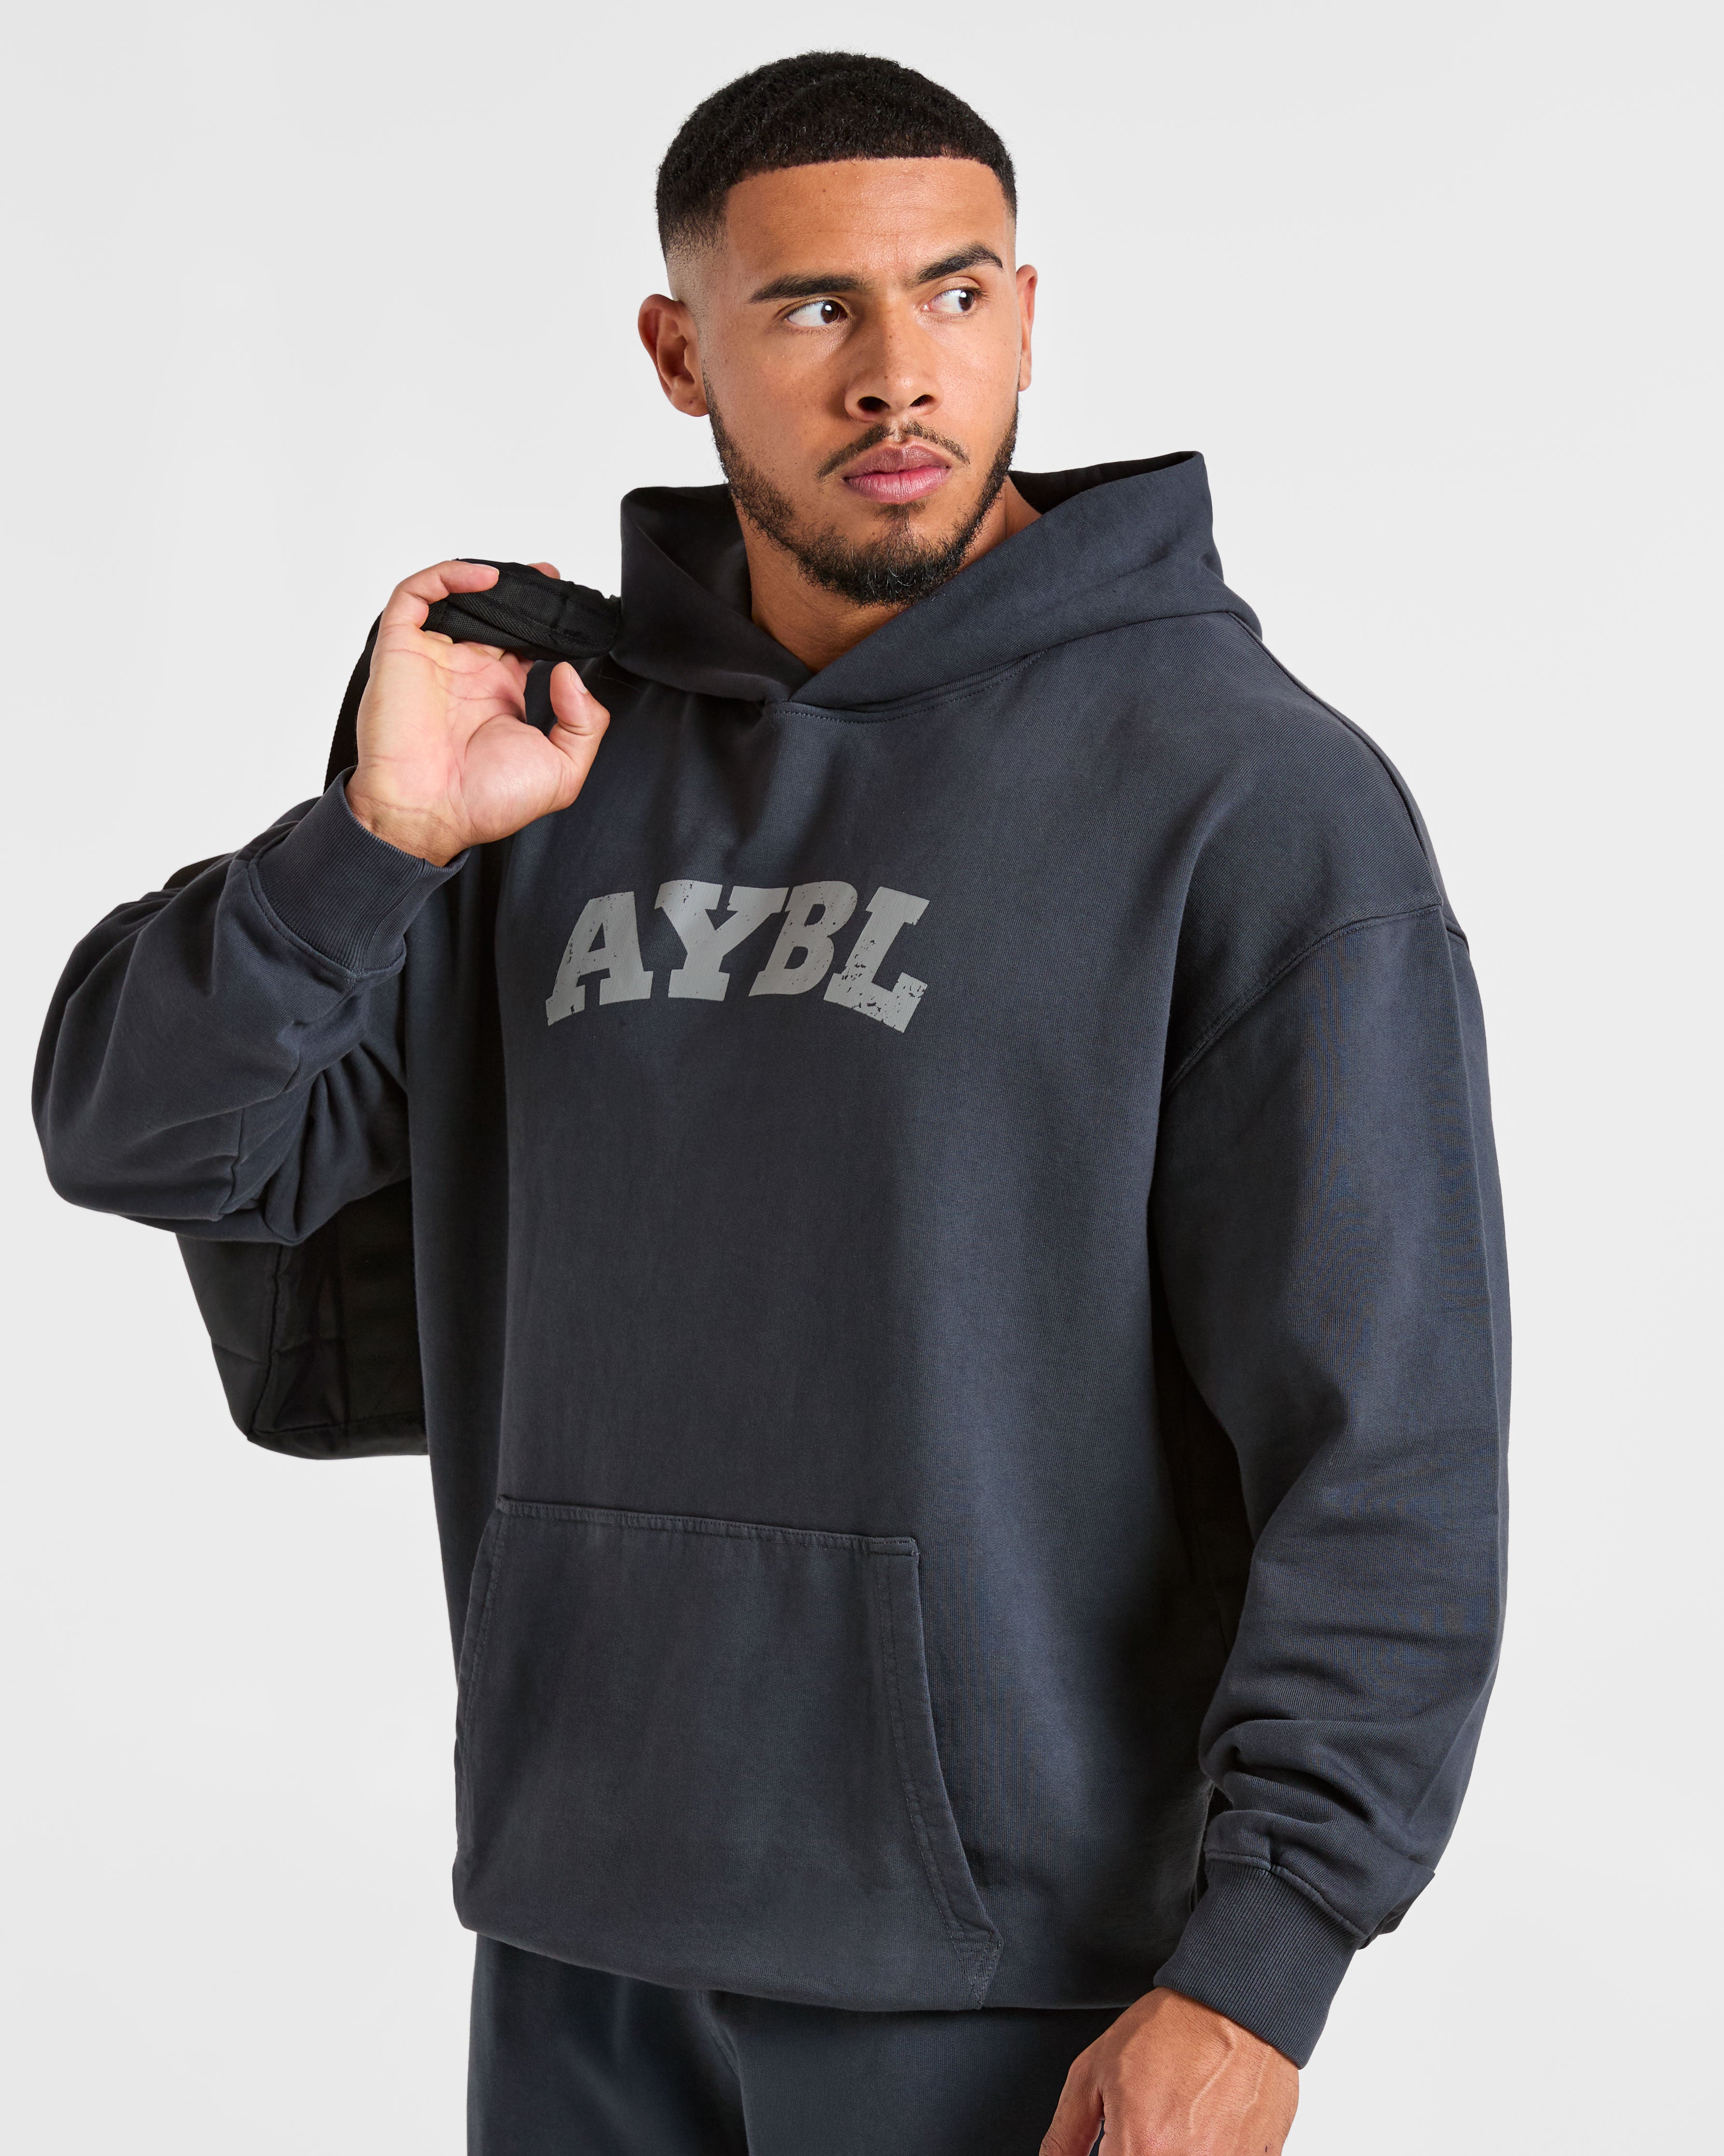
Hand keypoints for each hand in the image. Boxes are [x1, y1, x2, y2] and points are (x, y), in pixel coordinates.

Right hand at [344, 559, 609, 864]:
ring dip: (488, 578)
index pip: (523, 642)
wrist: (429, 815)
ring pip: (456, 596)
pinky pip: (414, 595)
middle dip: (522, 590)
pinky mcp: (401, 649)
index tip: (571, 605)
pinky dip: (446, 576)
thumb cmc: (485, 803)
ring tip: (522, 574)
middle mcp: (466, 672)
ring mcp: (433, 658)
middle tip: (552, 578)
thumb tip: (570, 673)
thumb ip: (583, 724)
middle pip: (494, 612)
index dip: (546, 621)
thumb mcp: (562, 772)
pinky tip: (485, 579)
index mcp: (499, 694)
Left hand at [1041, 1989, 1297, 2154]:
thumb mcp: (1093, 2071)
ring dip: (1168, 2149)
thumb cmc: (1171, 2030)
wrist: (1237, 2009)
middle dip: (1133, 2149)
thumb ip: (1066, 2134)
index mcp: (1140, 2149)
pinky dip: (1202, 2150)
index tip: (1110, 2145)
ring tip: (1173, 2121)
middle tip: (1140, 2127)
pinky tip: (1199, 2126)